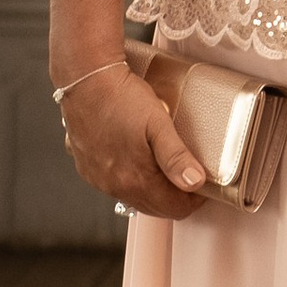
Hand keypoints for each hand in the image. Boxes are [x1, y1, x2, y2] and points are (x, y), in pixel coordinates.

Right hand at [58, 63, 210, 220]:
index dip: (193, 199)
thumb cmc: (121, 96)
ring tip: (164, 164)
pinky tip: (137, 159)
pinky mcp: (86, 166)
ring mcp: (97, 177)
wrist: (84, 77)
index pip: (173, 209)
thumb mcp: (158, 124)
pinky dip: (130, 178)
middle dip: (174, 196)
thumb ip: (176, 157)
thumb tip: (194, 182)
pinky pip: (114, 184)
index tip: (202, 183)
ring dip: (153, 188)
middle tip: (188, 174)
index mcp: (133, 179)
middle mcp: (112, 185)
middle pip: (154, 207)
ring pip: (133, 196)